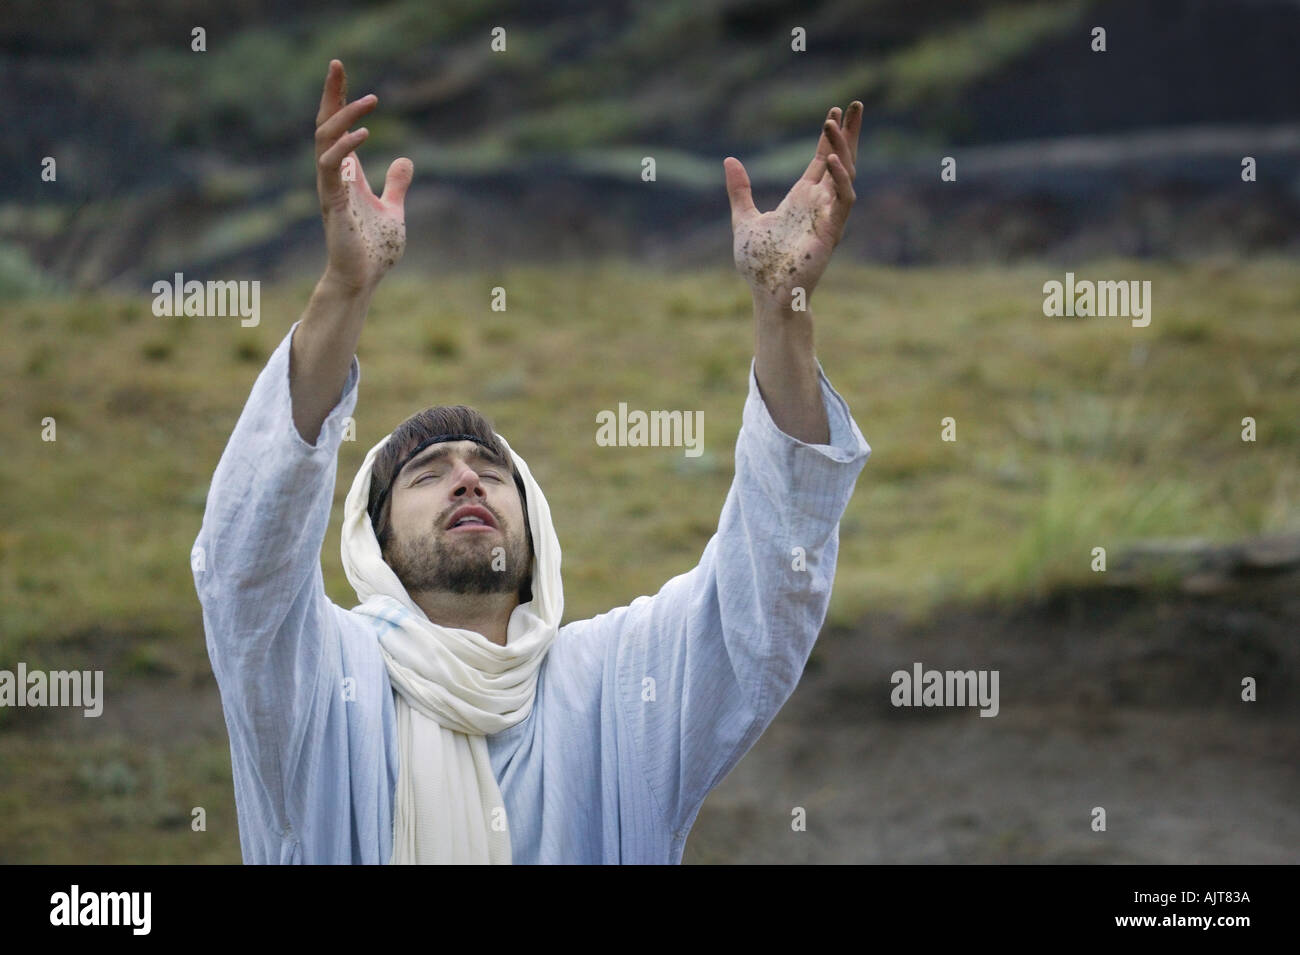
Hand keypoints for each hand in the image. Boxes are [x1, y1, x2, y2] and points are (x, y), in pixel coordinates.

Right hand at [314, 59, 411, 293]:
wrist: (365, 279)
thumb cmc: (375, 249)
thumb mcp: (393, 209)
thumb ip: (396, 184)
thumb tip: (405, 160)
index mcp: (347, 174)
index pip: (338, 128)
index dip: (339, 100)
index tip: (342, 71)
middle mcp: (334, 176)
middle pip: (325, 125)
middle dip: (331, 94)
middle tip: (338, 64)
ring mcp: (330, 188)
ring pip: (324, 140)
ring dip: (342, 116)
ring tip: (368, 100)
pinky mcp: (332, 203)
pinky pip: (332, 167)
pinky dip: (345, 147)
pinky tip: (364, 134)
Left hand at [725, 102, 860, 309]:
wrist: (767, 294)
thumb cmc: (759, 265)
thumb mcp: (744, 218)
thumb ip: (740, 190)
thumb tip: (729, 160)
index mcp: (802, 199)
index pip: (823, 159)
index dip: (829, 136)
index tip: (836, 111)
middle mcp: (819, 204)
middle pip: (842, 160)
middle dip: (849, 133)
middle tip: (855, 104)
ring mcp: (828, 216)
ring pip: (845, 174)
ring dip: (843, 148)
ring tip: (834, 123)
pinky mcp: (832, 231)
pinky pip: (843, 200)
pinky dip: (840, 180)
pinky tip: (833, 160)